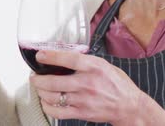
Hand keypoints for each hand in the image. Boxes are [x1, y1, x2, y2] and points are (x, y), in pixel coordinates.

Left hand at [29, 50, 164, 125]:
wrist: (130, 106)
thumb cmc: (117, 83)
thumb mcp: (103, 64)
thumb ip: (84, 59)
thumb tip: (62, 51)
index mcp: (93, 67)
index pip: (67, 59)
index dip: (50, 56)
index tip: (40, 56)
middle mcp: (87, 83)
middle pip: (53, 81)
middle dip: (38, 79)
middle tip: (34, 76)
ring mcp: (84, 100)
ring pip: (52, 97)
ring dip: (41, 91)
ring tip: (40, 87)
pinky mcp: (82, 113)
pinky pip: (57, 112)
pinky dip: (47, 106)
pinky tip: (46, 101)